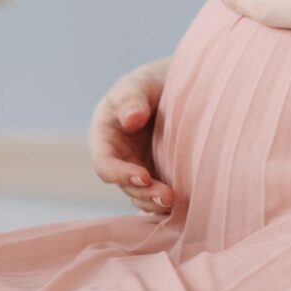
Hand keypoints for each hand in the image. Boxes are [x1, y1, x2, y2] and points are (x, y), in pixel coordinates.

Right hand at [89, 63, 173, 213]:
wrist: (170, 88)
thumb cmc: (148, 85)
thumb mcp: (138, 85)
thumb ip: (132, 99)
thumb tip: (131, 120)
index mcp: (104, 138)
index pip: (105, 164)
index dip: (120, 174)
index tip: (143, 176)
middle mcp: (118, 159)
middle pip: (125, 185)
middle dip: (145, 193)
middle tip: (168, 197)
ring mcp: (138, 169)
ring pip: (142, 194)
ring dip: (157, 202)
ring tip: (178, 203)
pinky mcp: (158, 176)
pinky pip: (159, 194)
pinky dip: (168, 202)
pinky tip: (185, 206)